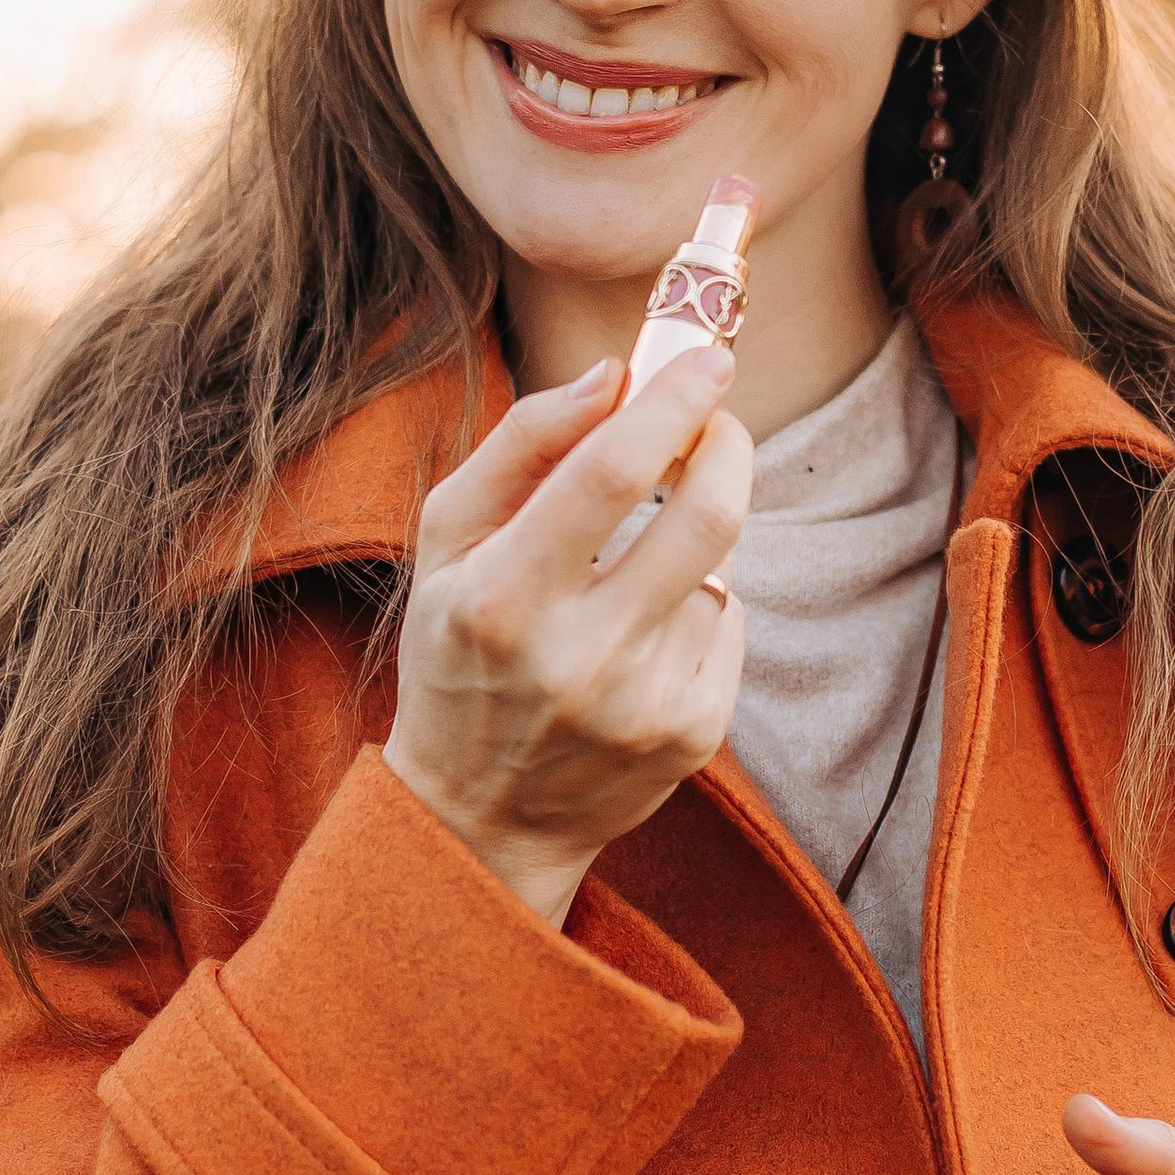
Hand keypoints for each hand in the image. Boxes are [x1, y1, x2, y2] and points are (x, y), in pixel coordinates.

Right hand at [381, 348, 750, 927]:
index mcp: (502, 597)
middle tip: (716, 417)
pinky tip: (649, 626)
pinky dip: (701, 600)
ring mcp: (644, 703)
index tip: (708, 356)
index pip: (612, 472)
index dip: (671, 402)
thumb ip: (521, 445)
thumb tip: (611, 375)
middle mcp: (578, 656)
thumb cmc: (457, 653)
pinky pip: (728, 625)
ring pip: (719, 568)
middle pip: (703, 514)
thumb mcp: (447, 543)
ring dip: (700, 533)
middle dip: (727, 444)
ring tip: (644, 552)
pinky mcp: (693, 736)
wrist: (479, 817)